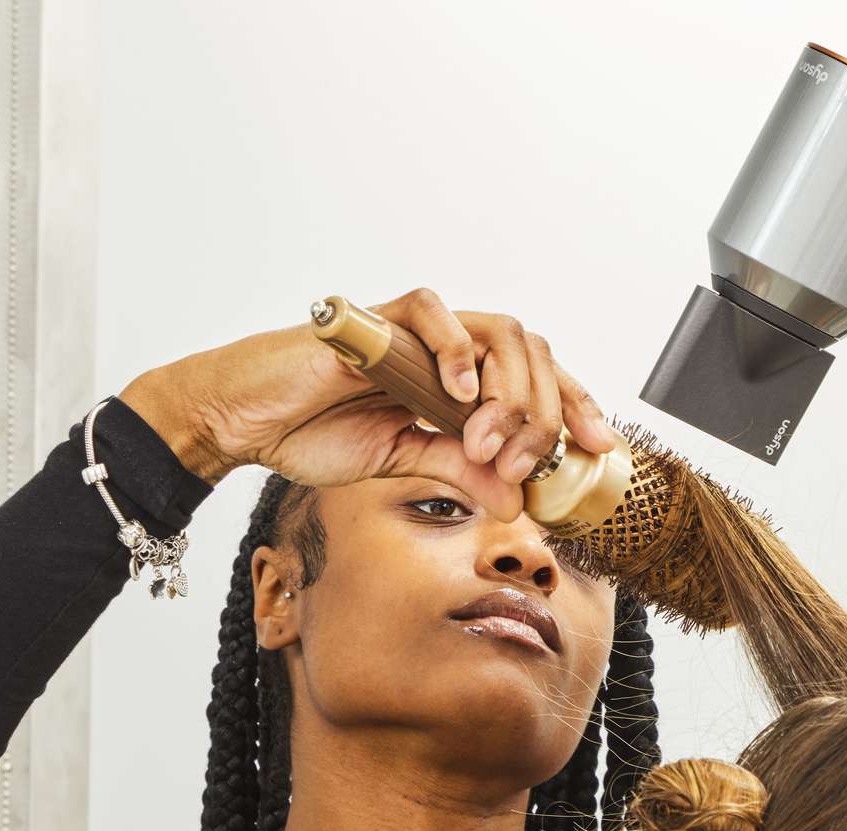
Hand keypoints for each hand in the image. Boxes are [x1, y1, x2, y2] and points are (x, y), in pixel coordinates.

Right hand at [118, 288, 615, 520]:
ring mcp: (416, 331)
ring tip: (488, 438)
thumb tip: (519, 501)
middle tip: (522, 462)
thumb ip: (463, 473)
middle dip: (546, 412)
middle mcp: (448, 348)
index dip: (576, 409)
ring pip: (497, 332)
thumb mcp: (405, 463)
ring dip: (508, 392)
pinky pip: (432, 313)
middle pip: (532, 355)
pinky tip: (460, 394)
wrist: (246, 423)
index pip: (540, 381)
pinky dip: (455, 351)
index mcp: (461, 380)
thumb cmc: (315, 432)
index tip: (600, 449)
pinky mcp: (377, 320)